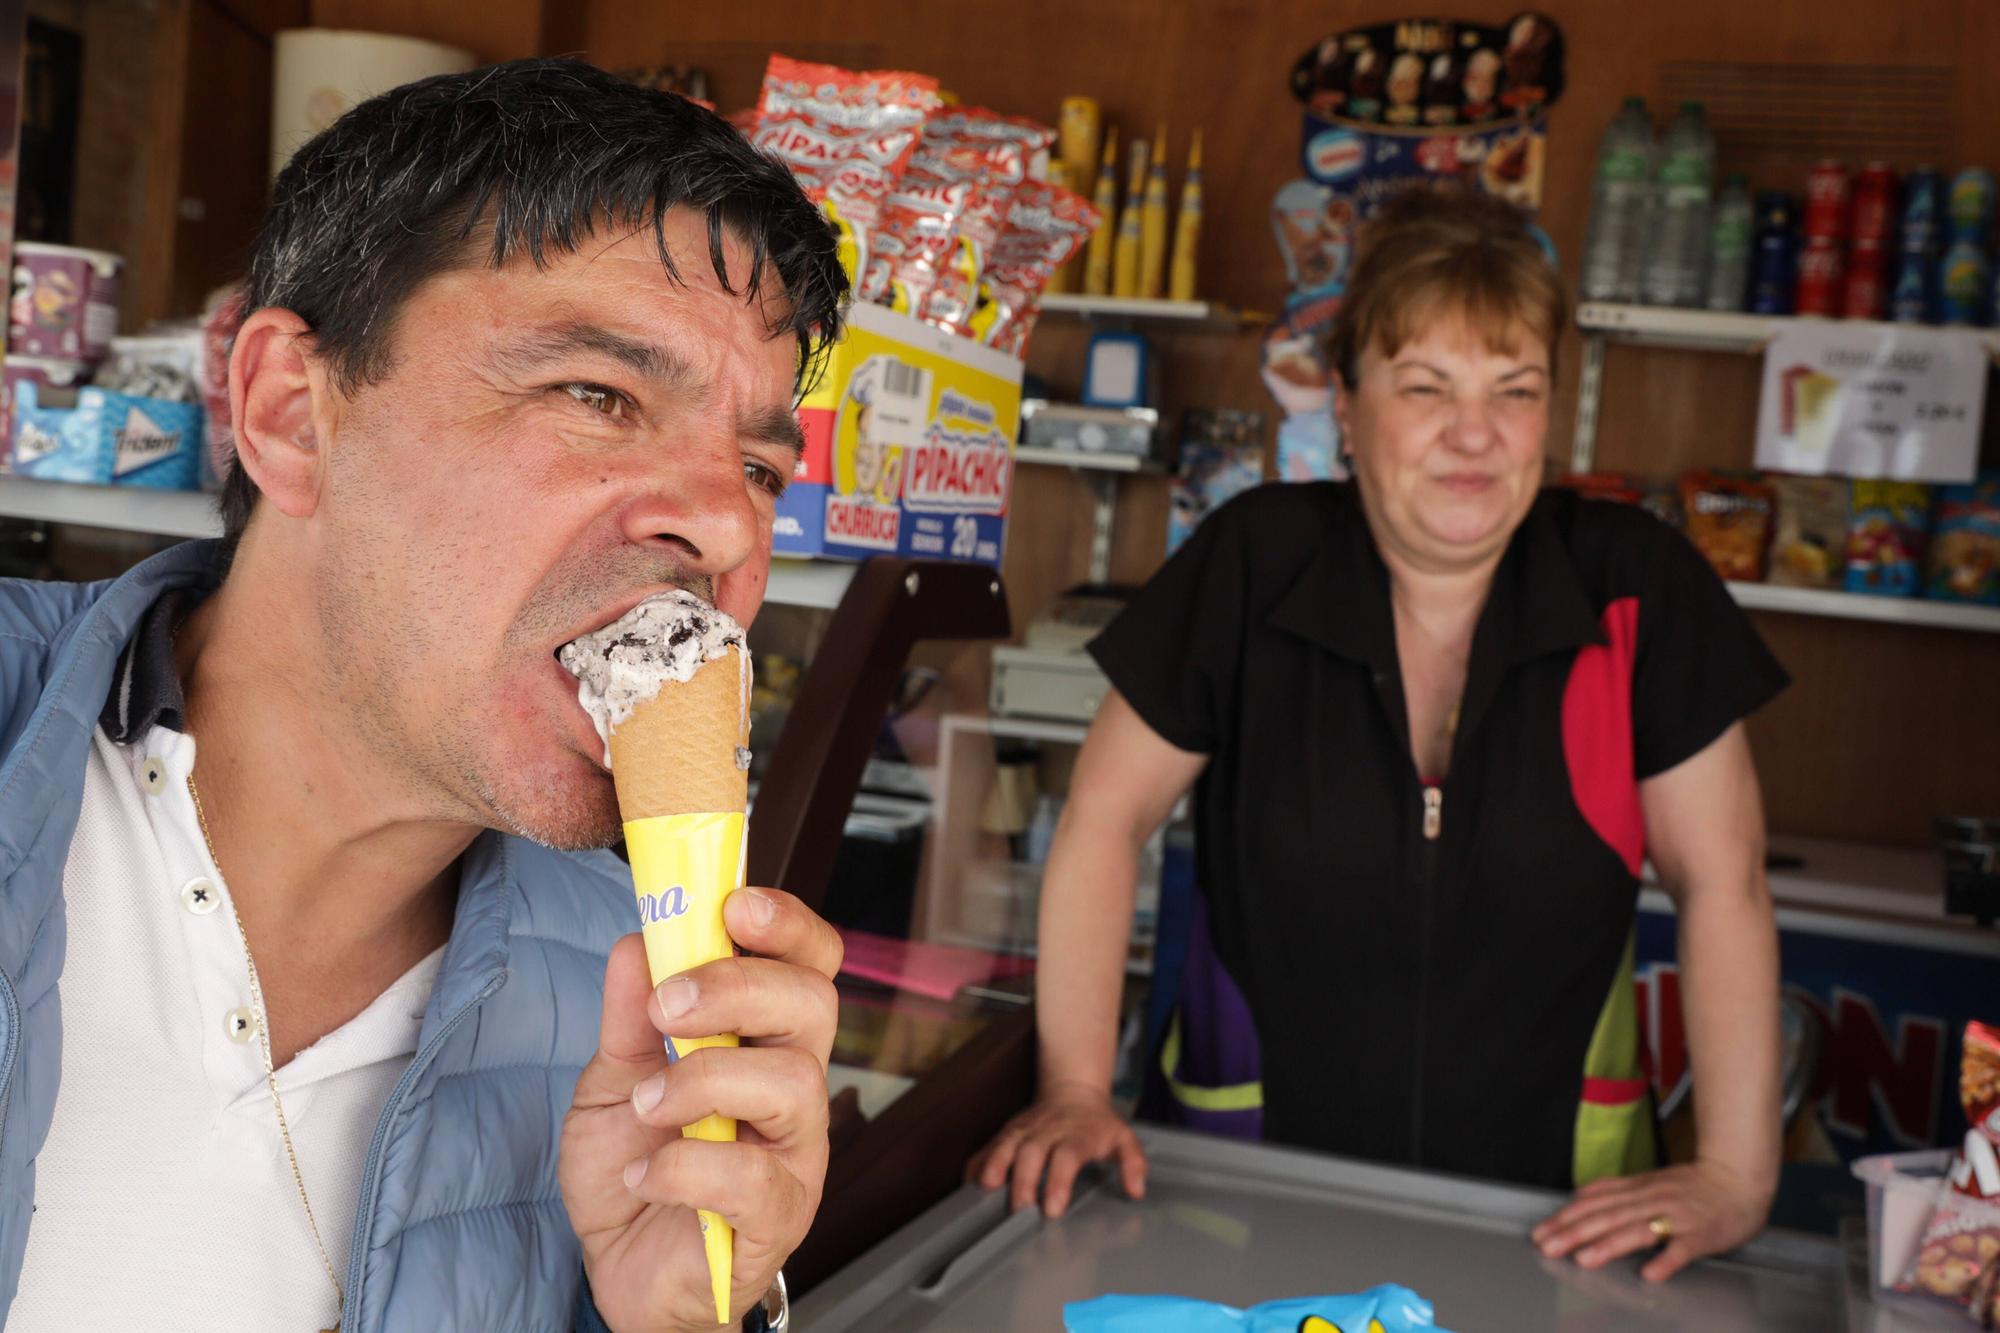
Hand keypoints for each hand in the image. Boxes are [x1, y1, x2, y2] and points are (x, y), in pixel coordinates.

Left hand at [561, 887, 841, 1331]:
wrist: (621, 1268)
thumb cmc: (636, 1163)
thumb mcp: (614, 1078)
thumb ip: (629, 1014)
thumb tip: (639, 938)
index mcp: (764, 1037)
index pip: (811, 961)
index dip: (789, 925)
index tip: (735, 905)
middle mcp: (795, 1084)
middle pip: (814, 1004)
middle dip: (739, 987)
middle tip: (668, 1007)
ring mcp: (796, 1151)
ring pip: (794, 1084)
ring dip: (705, 1080)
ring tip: (645, 1106)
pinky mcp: (778, 1216)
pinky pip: (753, 1176)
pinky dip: (685, 1166)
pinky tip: (643, 1174)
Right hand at [967, 1082, 1146, 1218]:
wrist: (1072, 1090)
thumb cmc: (1097, 1123)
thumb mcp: (1124, 1138)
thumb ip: (1133, 1163)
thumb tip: (1136, 1189)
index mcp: (1077, 1135)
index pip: (1067, 1157)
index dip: (1059, 1181)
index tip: (1053, 1207)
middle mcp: (1048, 1131)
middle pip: (1032, 1153)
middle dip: (1024, 1180)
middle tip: (1021, 1208)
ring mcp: (1025, 1130)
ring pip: (1007, 1144)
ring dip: (996, 1165)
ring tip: (987, 1188)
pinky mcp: (1009, 1132)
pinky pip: (990, 1146)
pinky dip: (979, 1162)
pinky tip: (971, 1180)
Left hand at [1530, 1159, 1774, 1281]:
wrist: (1738, 1179)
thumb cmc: (1692, 1186)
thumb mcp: (1648, 1181)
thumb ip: (1616, 1190)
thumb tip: (1580, 1195)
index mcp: (1637, 1189)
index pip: (1593, 1203)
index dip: (1565, 1218)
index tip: (1541, 1232)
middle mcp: (1651, 1200)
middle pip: (1608, 1216)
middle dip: (1574, 1233)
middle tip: (1548, 1248)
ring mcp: (1676, 1217)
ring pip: (1638, 1230)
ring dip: (1609, 1245)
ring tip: (1584, 1259)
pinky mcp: (1701, 1234)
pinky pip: (1682, 1249)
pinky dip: (1665, 1261)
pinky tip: (1649, 1274)